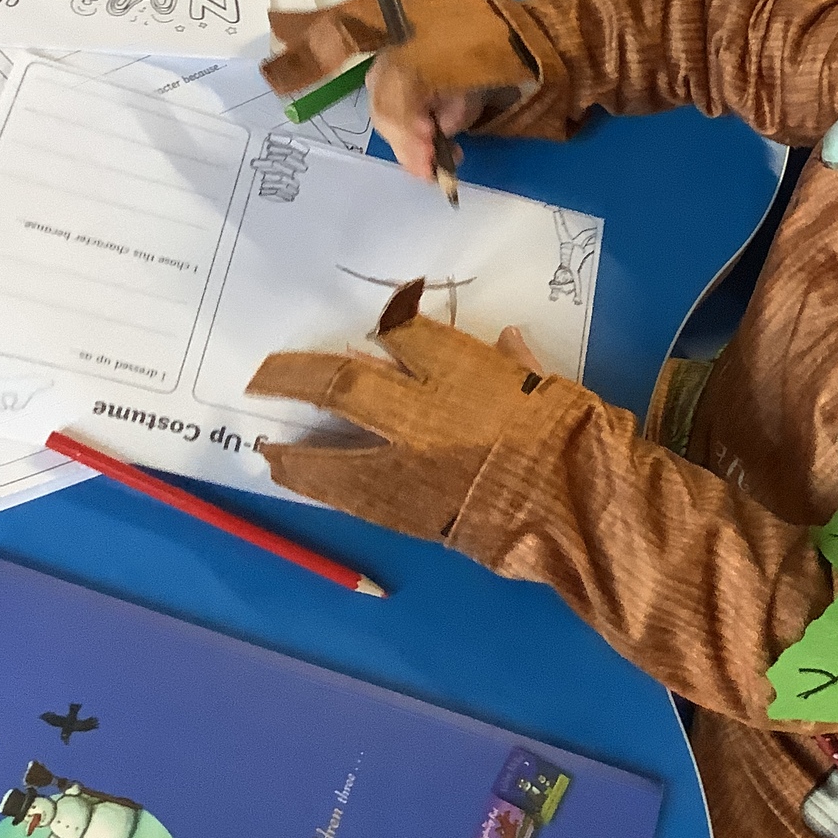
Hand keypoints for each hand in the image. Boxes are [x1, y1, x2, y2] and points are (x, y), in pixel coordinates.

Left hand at [247, 283, 547, 537]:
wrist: (577, 507)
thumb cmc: (573, 437)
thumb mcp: (549, 384)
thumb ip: (518, 363)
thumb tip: (505, 342)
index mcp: (459, 370)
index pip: (403, 333)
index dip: (383, 327)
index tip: (368, 330)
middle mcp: (419, 411)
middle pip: (340, 383)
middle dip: (294, 377)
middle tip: (261, 376)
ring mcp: (406, 463)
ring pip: (329, 449)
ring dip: (292, 448)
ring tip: (264, 447)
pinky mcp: (408, 510)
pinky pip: (351, 496)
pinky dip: (319, 486)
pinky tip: (297, 480)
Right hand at [262, 0, 537, 182]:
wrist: (542, 39)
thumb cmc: (470, 39)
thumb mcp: (417, 67)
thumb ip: (390, 104)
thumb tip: (399, 144)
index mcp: (374, 17)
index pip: (321, 36)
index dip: (296, 60)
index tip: (273, 81)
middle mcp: (392, 34)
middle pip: (376, 93)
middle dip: (401, 126)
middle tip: (424, 158)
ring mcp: (423, 55)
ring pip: (409, 105)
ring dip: (430, 124)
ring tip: (456, 127)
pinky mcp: (450, 73)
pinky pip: (437, 105)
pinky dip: (451, 116)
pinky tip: (468, 114)